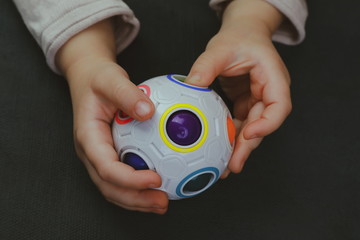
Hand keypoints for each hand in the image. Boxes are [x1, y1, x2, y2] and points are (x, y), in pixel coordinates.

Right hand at [56, 20, 167, 213]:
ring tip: (162, 203)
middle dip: (135, 199)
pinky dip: (139, 189)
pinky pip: (123, 178)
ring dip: (138, 200)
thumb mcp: (110, 79)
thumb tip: (149, 111)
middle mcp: (91, 152)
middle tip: (162, 202)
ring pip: (114, 189)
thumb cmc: (98, 78)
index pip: (106, 167)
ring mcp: (98, 157)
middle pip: (109, 187)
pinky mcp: (109, 155)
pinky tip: (160, 187)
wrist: (88, 77)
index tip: (155, 179)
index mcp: (87, 137)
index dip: (129, 179)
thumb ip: (127, 94)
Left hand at [186, 0, 291, 174]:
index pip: (279, 106)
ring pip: (251, 128)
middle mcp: (269, 93)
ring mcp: (258, 100)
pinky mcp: (246, 103)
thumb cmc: (239, 38)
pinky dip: (230, 137)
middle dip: (248, 146)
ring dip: (238, 147)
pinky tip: (217, 149)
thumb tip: (190, 87)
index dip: (267, 124)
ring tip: (223, 166)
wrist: (243, 34)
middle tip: (232, 165)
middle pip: (263, 124)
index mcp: (274, 78)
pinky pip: (239, 124)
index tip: (248, 134)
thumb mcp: (221, 48)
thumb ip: (206, 66)